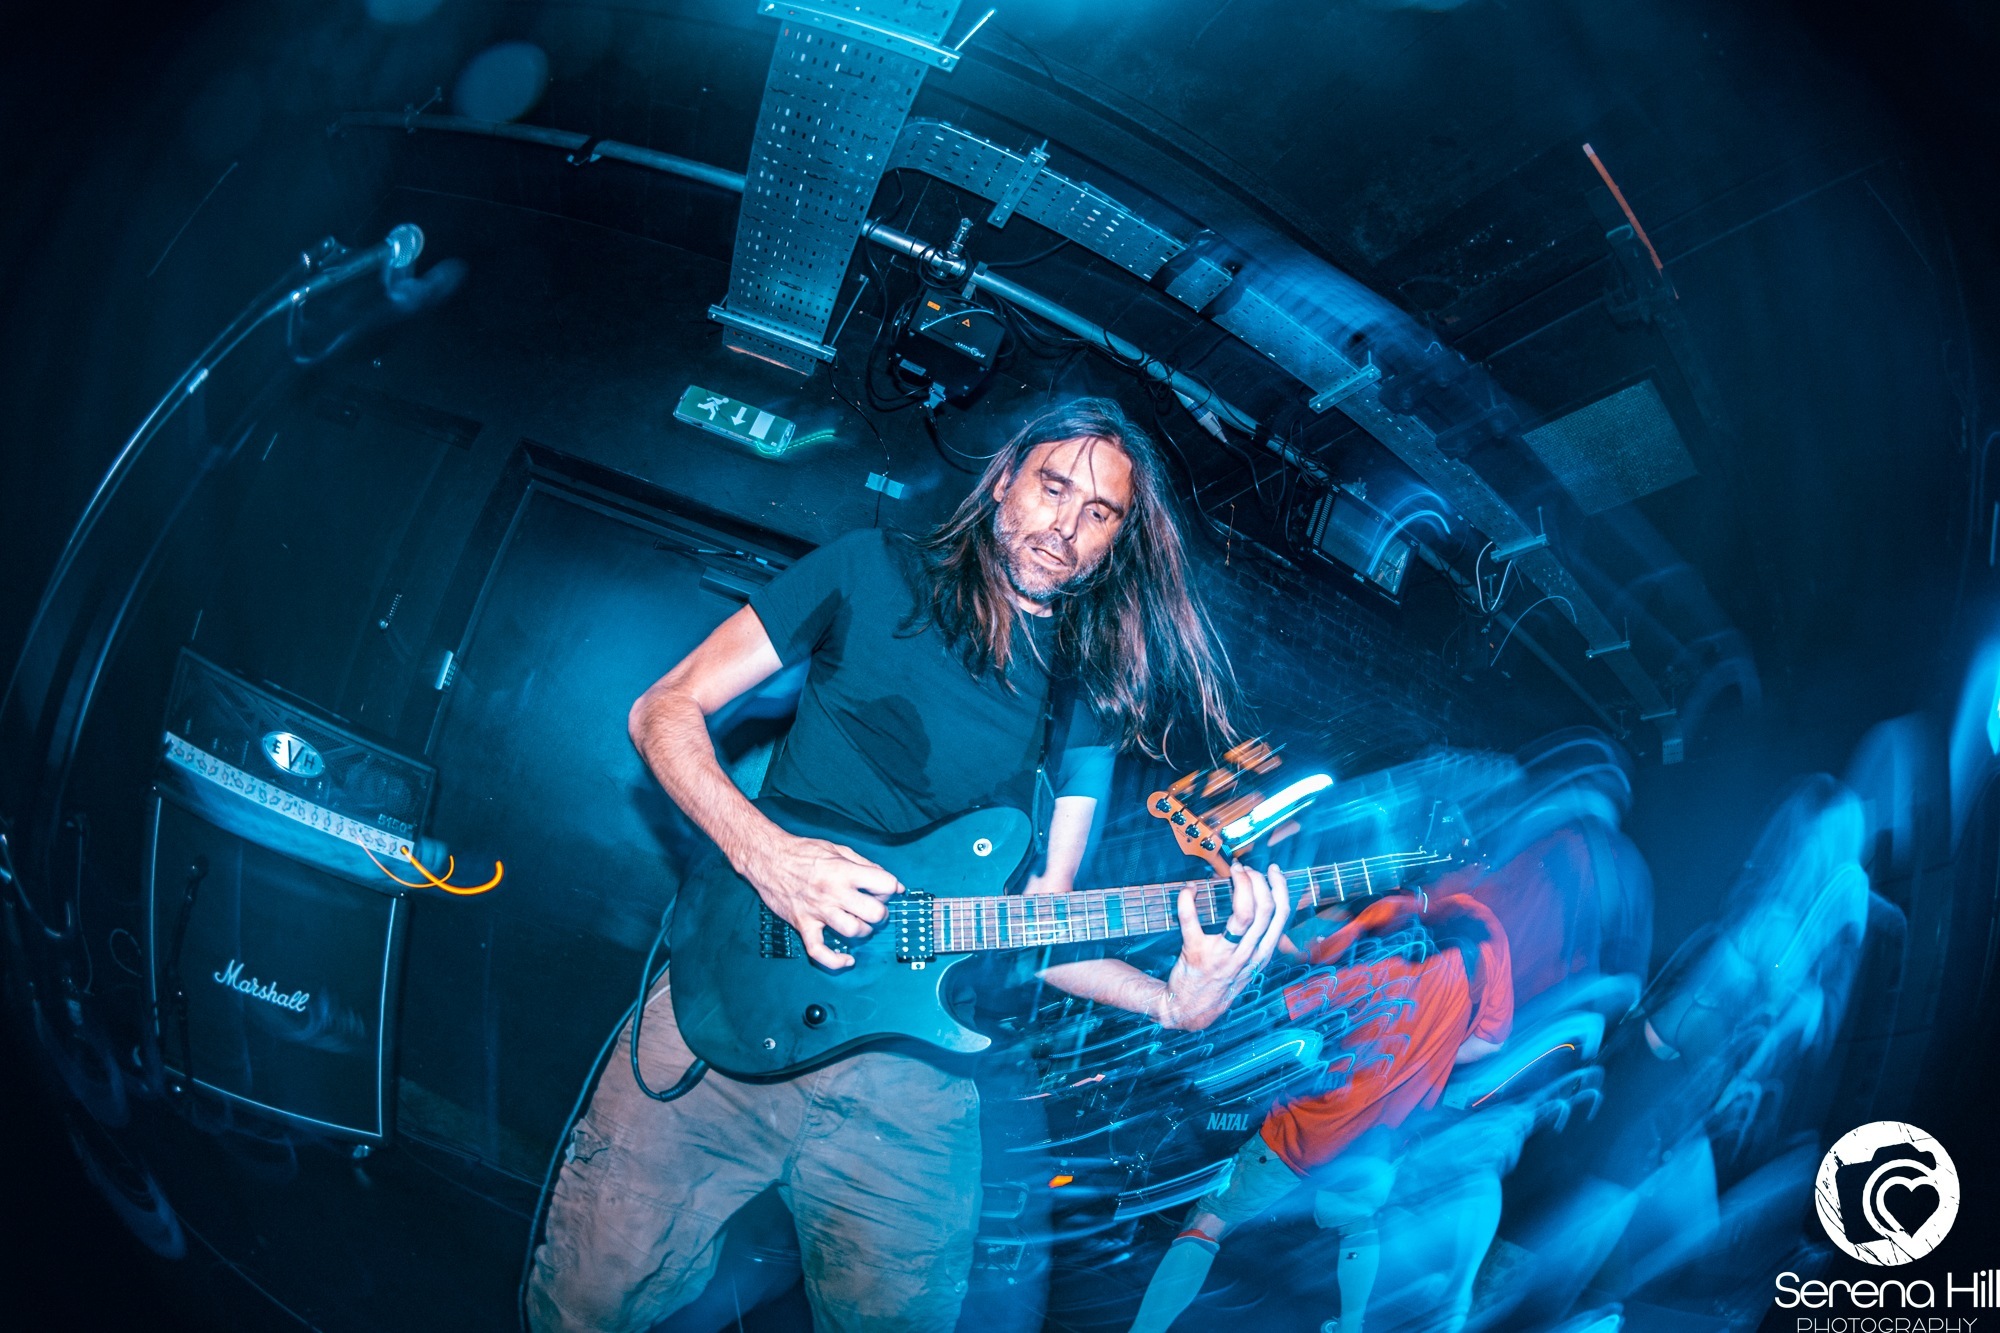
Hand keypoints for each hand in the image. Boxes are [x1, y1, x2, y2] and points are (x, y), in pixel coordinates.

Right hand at [737, 833, 902, 970]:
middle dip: (881, 913)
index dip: (891, 888)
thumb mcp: (838, 849)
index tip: (885, 890)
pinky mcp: (803, 924)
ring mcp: (818, 911)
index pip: (885, 884)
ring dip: (863, 931)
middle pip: (874, 912)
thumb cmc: (802, 852)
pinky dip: (835, 961)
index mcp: (844, 871)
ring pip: (853, 931)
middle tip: (875, 909)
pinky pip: (819, 951)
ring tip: (860, 924)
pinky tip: (847, 959)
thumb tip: (895, 885)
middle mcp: (833, 892)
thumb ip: (867, 865)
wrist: (767, 858)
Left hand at [1158, 861, 1292, 1030]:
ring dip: (1239, 885)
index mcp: (1261, 954)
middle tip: (1244, 869)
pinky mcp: (1196, 954)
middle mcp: (1247, 955)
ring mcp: (1223, 956)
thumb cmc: (1221, 981)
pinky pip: (1192, 921)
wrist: (1191, 1010)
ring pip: (1243, 914)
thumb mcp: (1249, 966)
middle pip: (1265, 910)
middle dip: (1258, 881)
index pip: (1282, 916)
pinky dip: (1188, 900)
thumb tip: (1261, 902)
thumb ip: (1258, 940)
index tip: (1272, 870)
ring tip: (1230, 872)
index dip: (1280, 887)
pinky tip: (1189, 889)